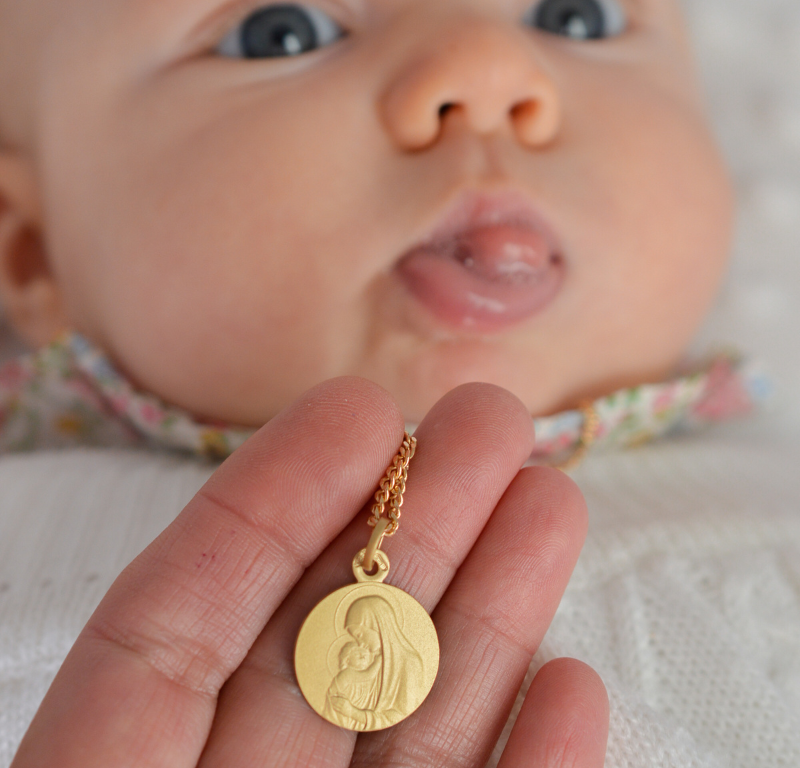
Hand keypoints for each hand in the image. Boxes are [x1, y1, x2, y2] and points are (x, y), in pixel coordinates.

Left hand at [12, 379, 607, 767]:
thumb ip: (122, 721)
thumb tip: (231, 565)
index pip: (185, 617)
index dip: (273, 499)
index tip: (361, 409)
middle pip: (325, 647)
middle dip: (414, 523)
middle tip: (492, 417)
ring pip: (417, 722)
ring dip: (494, 616)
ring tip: (551, 502)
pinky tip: (574, 683)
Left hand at [330, 697, 362, 721]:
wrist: (351, 711)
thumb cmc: (348, 703)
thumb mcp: (346, 698)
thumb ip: (341, 694)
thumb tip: (336, 692)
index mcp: (344, 700)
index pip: (337, 698)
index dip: (334, 697)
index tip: (331, 696)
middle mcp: (343, 704)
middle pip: (336, 702)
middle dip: (332, 700)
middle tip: (330, 698)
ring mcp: (342, 708)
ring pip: (335, 705)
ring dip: (332, 703)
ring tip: (331, 701)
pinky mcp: (341, 712)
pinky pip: (336, 709)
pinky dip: (334, 707)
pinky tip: (333, 706)